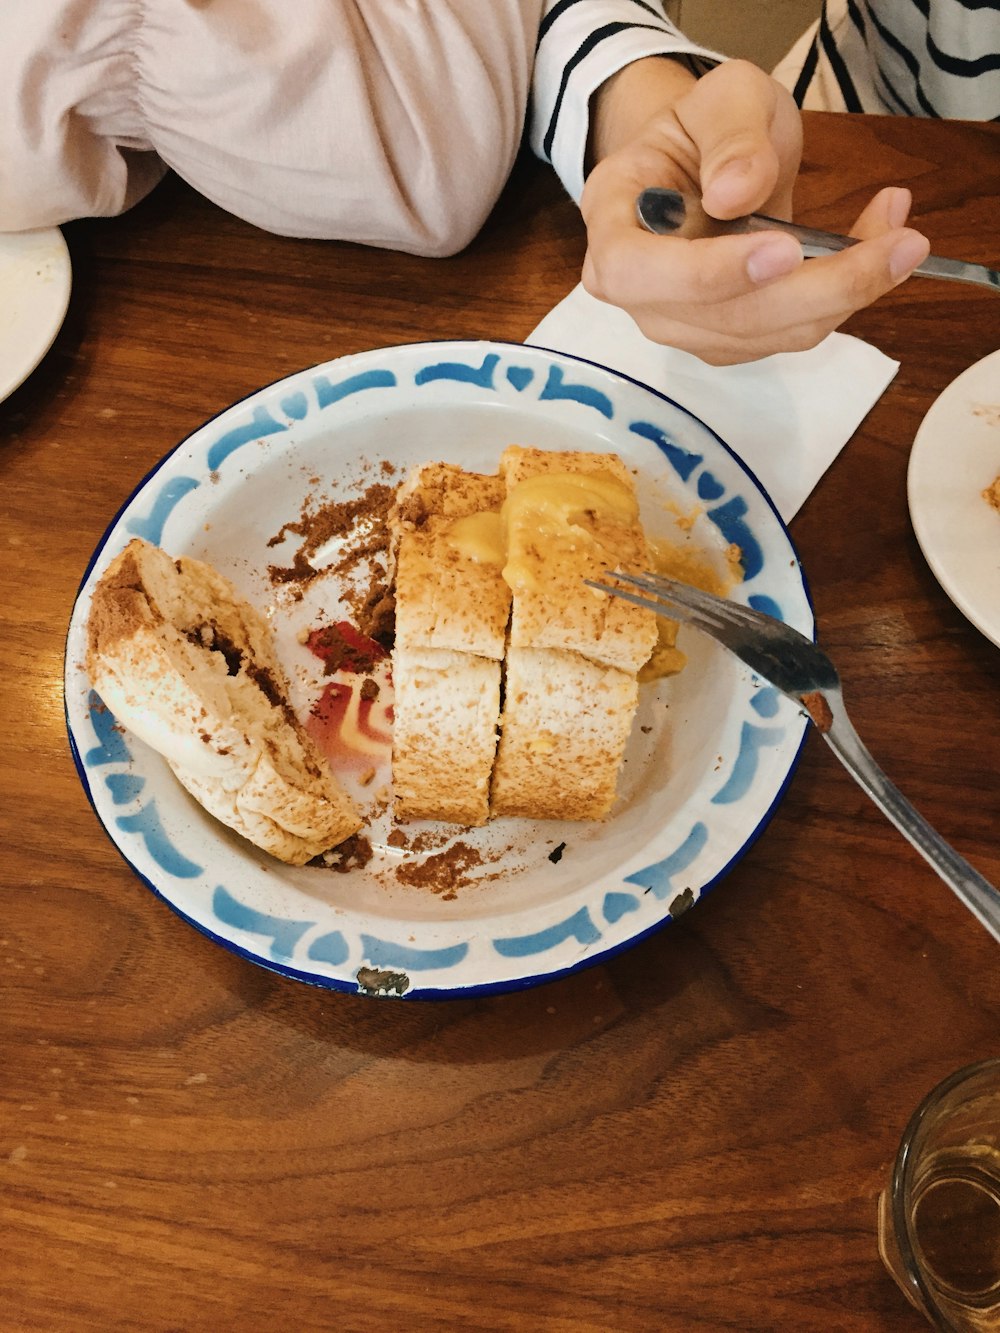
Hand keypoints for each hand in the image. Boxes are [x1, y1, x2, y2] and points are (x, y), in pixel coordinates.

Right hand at [581, 59, 930, 363]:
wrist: (712, 160)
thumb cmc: (706, 127)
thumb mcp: (724, 98)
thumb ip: (730, 137)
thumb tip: (736, 192)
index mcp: (614, 224)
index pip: (636, 273)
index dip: (706, 275)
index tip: (782, 248)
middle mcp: (638, 292)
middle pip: (719, 318)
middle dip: (814, 289)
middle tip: (894, 243)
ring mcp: (683, 324)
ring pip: (766, 336)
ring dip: (844, 294)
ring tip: (901, 234)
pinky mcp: (731, 339)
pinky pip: (791, 334)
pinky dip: (845, 297)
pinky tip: (880, 243)